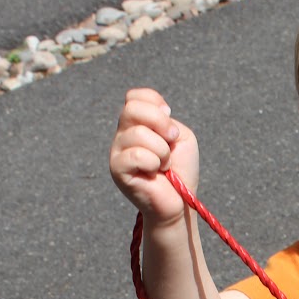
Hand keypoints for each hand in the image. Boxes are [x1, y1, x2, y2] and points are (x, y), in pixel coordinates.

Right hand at [109, 87, 199, 222]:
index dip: (156, 105)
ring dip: (162, 150)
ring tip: (164, 165)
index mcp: (135, 123)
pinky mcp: (117, 169)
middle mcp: (122, 134)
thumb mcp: (181, 137)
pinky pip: (136, 155)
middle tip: (171, 142)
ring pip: (138, 133)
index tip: (171, 127)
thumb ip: (167, 120)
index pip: (135, 96)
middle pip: (132, 108)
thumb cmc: (180, 172)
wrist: (180, 202)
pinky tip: (155, 173)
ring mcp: (117, 151)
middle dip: (160, 123)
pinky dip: (154, 163)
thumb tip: (154, 116)